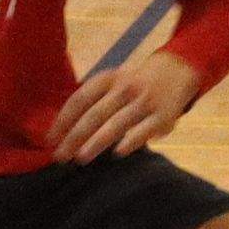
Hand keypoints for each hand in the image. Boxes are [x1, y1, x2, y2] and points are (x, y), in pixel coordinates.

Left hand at [49, 52, 199, 163]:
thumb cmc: (135, 82)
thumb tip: (62, 129)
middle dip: (74, 136)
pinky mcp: (163, 116)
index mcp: (109, 79)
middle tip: (60, 156)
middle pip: (95, 114)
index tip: (50, 139)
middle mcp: (125, 88)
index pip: (80, 99)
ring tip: (80, 158)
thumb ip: (93, 99)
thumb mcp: (113, 81)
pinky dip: (130, 141)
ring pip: (116, 124)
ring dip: (96, 142)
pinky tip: (117, 153)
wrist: (177, 70)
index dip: (63, 120)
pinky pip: (143, 130)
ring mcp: (145, 102)